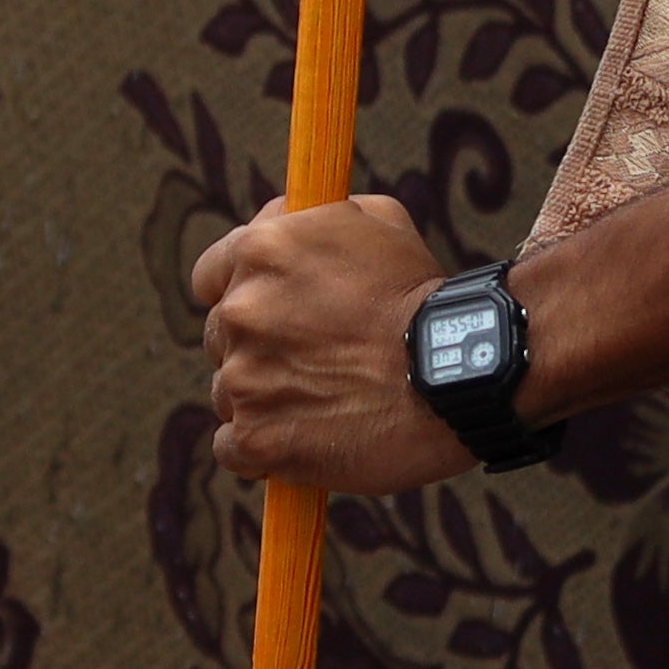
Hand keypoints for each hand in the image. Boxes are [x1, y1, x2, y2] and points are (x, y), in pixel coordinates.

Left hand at [195, 193, 462, 491]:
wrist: (459, 376)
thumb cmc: (425, 298)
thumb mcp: (378, 221)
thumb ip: (310, 220)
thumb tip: (280, 222)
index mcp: (261, 251)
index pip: (209, 277)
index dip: (238, 294)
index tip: (268, 313)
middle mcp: (240, 311)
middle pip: (219, 337)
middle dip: (258, 348)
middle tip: (315, 360)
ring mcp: (243, 378)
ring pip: (229, 393)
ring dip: (264, 400)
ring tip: (327, 401)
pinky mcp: (256, 439)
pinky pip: (235, 448)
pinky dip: (263, 449)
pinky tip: (307, 440)